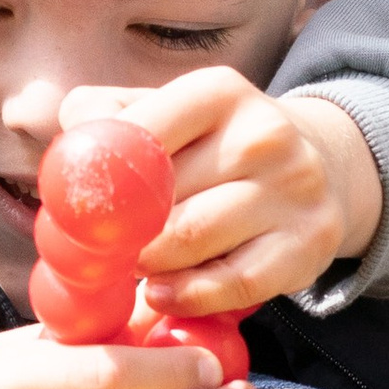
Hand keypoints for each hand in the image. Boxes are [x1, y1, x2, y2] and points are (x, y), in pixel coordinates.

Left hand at [59, 70, 382, 316]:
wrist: (319, 167)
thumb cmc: (214, 147)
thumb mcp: (165, 112)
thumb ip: (105, 117)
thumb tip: (68, 151)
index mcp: (219, 92)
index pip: (139, 134)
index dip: (101, 180)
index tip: (82, 209)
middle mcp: (265, 133)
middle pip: (162, 195)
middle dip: (120, 231)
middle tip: (98, 251)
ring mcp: (294, 189)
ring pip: (193, 239)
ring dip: (149, 264)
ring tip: (134, 268)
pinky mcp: (308, 245)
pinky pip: (234, 283)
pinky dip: (188, 296)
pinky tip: (163, 294)